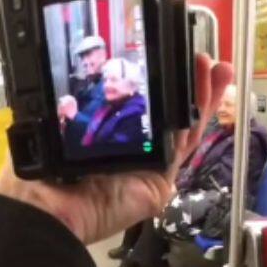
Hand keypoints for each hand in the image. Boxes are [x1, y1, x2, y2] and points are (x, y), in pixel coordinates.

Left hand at [0, 53, 232, 243]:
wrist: (55, 209)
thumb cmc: (48, 169)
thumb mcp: (65, 124)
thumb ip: (83, 103)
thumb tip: (90, 69)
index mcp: (111, 135)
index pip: (144, 104)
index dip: (163, 83)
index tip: (173, 57)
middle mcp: (136, 148)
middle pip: (173, 113)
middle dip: (192, 85)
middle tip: (204, 60)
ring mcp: (153, 165)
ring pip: (185, 126)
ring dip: (202, 97)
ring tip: (217, 70)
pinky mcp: (162, 179)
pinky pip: (184, 146)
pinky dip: (198, 119)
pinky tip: (207, 94)